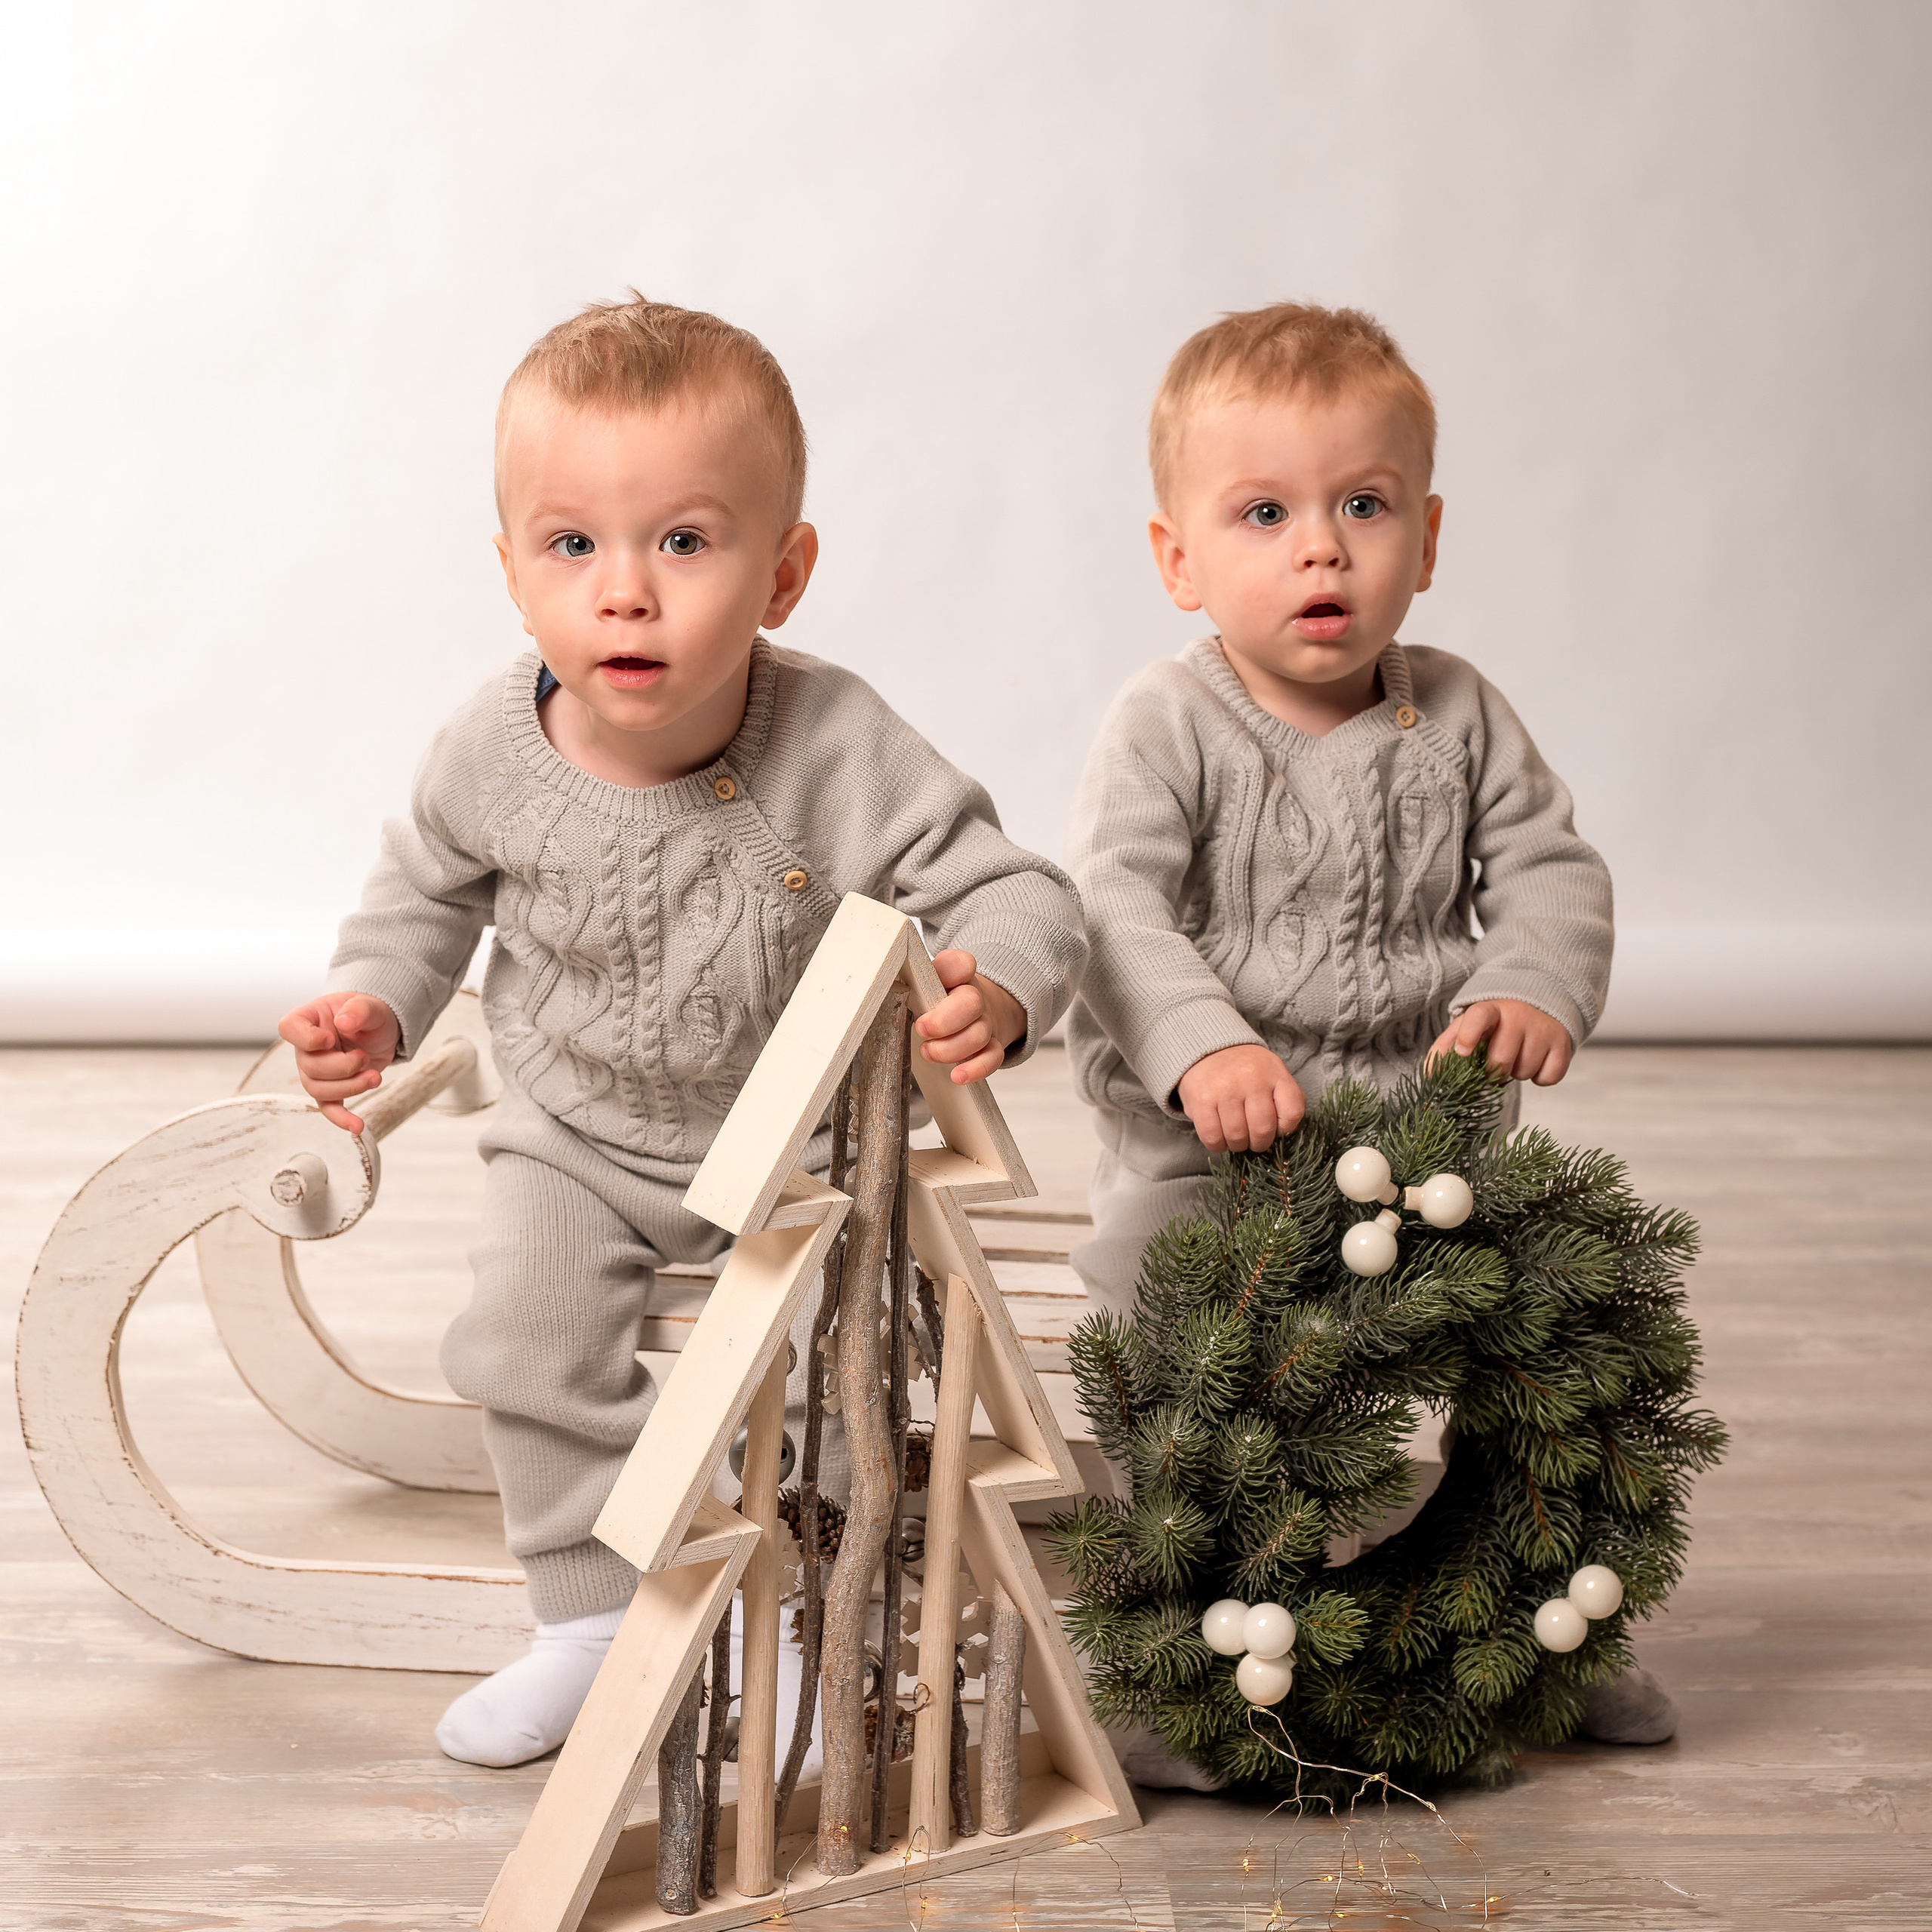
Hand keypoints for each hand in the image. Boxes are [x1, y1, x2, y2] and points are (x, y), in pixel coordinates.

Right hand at [277, 992, 401, 1132]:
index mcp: (309, 1019)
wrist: (381, 1031)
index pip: (288, 1028)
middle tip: (365, 1057)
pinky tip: (357, 1126)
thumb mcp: (371, 1006)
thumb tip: (344, 1022)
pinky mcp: (333, 1087)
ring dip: (350, 1087)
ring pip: (318, 1090)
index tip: (330, 1039)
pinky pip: (329, 1107)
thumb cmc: (369, 1014)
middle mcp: (306, 1047)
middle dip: (342, 1067)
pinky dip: (342, 1118)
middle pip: (309, 1067)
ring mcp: (316, 1070)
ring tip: (375, 1076)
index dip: (306, 1039)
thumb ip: (359, 1009)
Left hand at [915, 950, 1026, 1085]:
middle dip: (943, 1021)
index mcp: (957, 977)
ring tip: (927, 1052)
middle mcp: (975, 999)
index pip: (960, 964)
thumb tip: (898, 973)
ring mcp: (985, 1024)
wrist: (974, 1014)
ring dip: (950, 1049)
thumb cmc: (942, 1000)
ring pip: (978, 1035)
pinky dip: (975, 1069)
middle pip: (971, 1004)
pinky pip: (992, 1058)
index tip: (937, 984)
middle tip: (921, 1028)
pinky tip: (957, 1075)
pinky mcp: (990, 1047)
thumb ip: (915, 977)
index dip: (952, 971)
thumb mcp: (927, 983)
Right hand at [1176, 1044, 1305, 1153]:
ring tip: (1236, 1139)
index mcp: (1274, 1072)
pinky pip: (1212, 1137)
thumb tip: (1286, 1130)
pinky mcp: (1202, 1100)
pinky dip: (1217, 1145)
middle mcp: (1251, 1079)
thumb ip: (1285, 1098)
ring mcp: (1225, 1089)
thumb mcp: (1273, 1072)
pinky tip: (1219, 1139)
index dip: (1285, 1128)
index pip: (1292, 1112)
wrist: (1209, 1049)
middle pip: (1263, 1129)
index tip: (1276, 1128)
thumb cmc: (1245, 1069)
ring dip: (1238, 1145)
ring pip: (1237, 1136)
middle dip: (1259, 1143)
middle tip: (1253, 1140)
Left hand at [1427, 999, 1572, 1085]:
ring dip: (1517, 1073)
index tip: (1462, 1053)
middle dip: (1494, 1070)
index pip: (1477, 1016)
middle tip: (1496, 1061)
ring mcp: (1543, 1029)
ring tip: (1518, 1055)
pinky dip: (1540, 1078)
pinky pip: (1548, 1078)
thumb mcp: (1469, 1027)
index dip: (1468, 1036)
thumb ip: (1446, 1048)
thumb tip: (1428, 1075)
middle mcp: (1518, 1016)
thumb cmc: (1497, 1024)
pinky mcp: (1563, 1044)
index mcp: (1489, 1010)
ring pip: (1524, 1072)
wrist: (1541, 1004)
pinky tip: (1537, 1060)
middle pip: (1500, 1060)